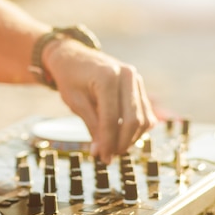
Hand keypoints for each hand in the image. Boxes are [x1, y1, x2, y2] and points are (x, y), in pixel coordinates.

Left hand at [45, 39, 157, 162]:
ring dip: (131, 138)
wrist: (73, 56)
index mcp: (107, 78)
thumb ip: (91, 126)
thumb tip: (101, 152)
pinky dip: (136, 128)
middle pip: (133, 120)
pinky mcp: (139, 84)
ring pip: (143, 118)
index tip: (103, 158)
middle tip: (109, 156)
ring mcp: (136, 79)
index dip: (108, 142)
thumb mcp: (75, 102)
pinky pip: (145, 112)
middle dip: (122, 142)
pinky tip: (122, 136)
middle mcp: (127, 76)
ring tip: (114, 148)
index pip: (112, 119)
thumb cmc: (70, 79)